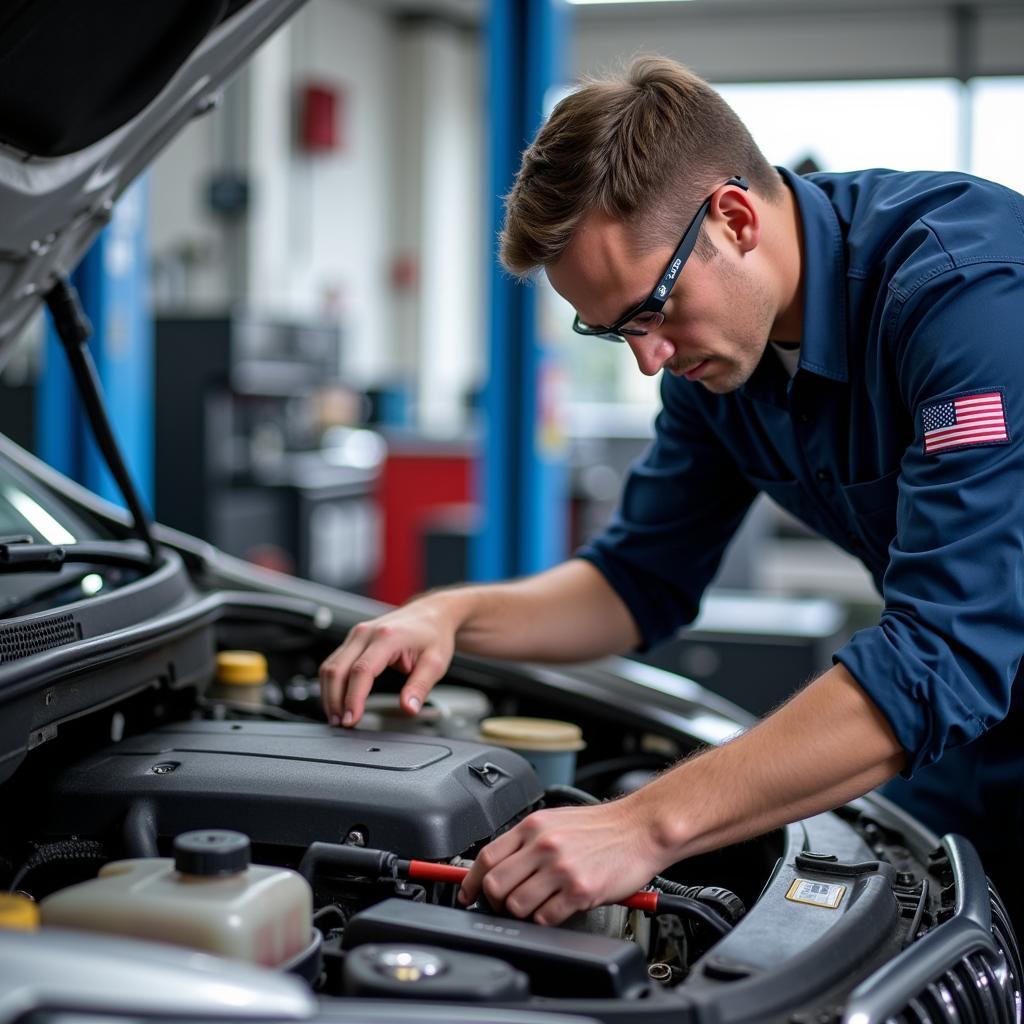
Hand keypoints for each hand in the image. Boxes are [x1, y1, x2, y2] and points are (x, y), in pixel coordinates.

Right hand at [319, 596, 458, 726]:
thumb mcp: (435, 663)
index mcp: (387, 637)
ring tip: (337, 718)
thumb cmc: (433, 635)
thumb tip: (409, 709)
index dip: (353, 698)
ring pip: (330, 666)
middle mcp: (366, 633)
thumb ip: (420, 687)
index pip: (362, 671)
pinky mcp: (353, 640)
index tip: (352, 720)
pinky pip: (334, 662)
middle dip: (335, 700)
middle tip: (342, 724)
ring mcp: (357, 634)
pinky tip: (336, 700)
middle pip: (338, 669)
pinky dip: (331, 684)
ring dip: (329, 694)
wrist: (431, 613)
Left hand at [458, 798, 667, 925]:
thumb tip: (497, 867)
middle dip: (495, 902)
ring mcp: (561, 868)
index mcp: (533, 827)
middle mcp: (543, 845)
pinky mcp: (580, 890)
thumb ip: (526, 842)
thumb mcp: (556, 822)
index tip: (468, 894)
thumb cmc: (601, 827)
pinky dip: (545, 920)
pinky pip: (545, 918)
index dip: (471, 882)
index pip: (487, 857)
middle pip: (496, 885)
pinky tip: (556, 910)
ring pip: (516, 905)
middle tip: (505, 906)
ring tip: (536, 907)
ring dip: (521, 914)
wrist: (640, 828)